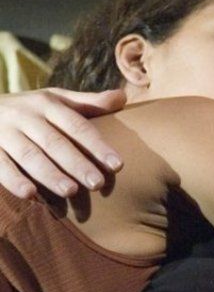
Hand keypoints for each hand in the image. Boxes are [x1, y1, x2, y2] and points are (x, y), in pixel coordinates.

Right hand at [0, 88, 125, 197]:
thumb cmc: (30, 110)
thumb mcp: (55, 100)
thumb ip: (88, 103)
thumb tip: (123, 97)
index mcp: (47, 104)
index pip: (77, 125)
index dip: (97, 145)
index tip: (118, 165)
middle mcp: (25, 116)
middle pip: (55, 142)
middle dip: (77, 163)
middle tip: (97, 183)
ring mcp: (4, 132)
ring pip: (29, 155)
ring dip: (50, 174)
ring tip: (71, 191)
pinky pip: (0, 165)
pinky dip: (14, 180)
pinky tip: (30, 195)